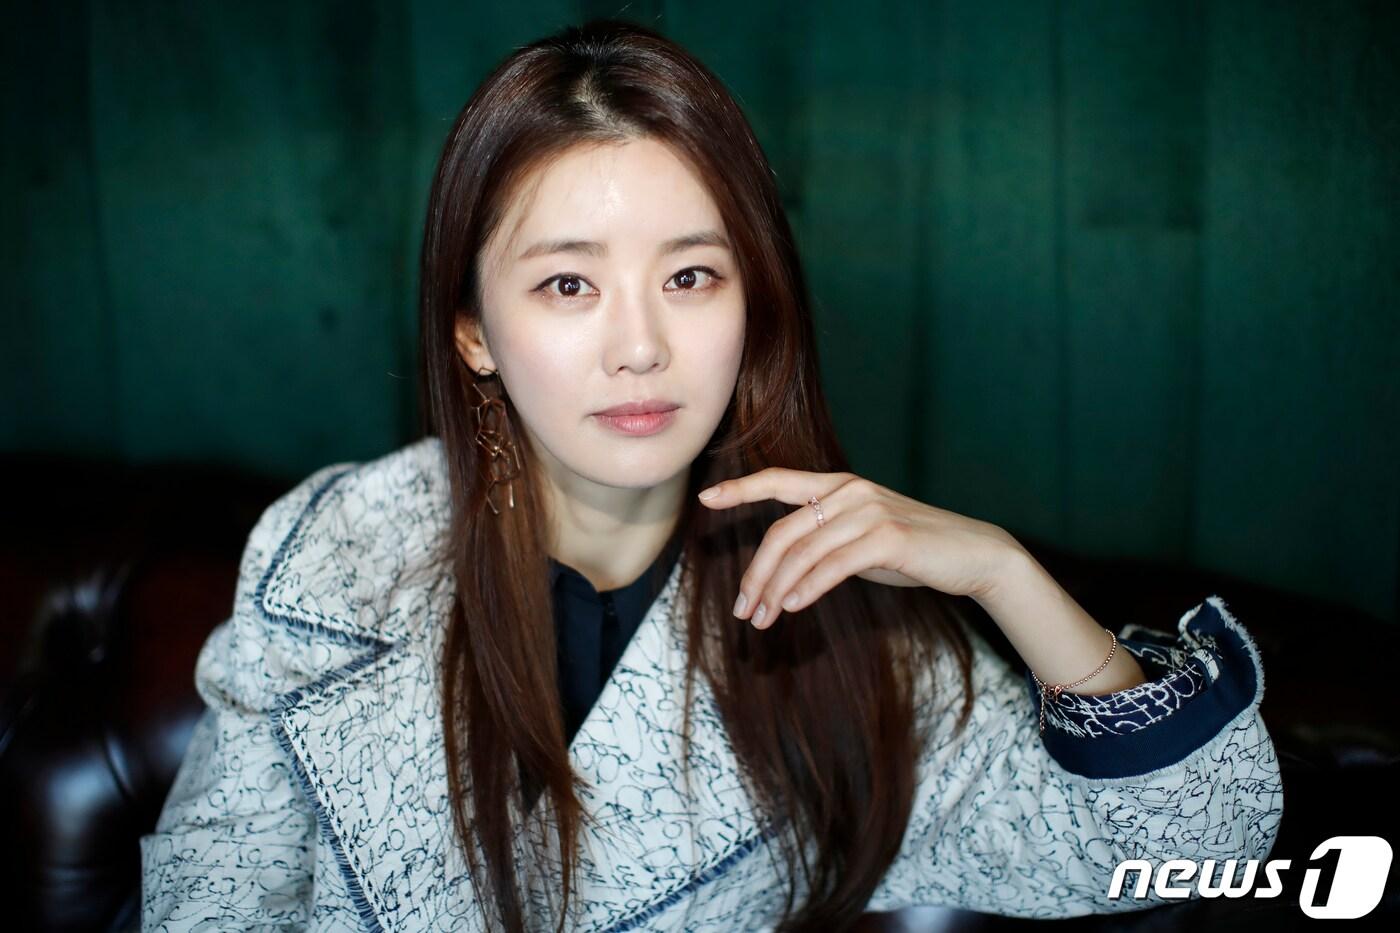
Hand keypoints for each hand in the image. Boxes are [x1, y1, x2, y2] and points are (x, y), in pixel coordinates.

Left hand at [697, 467, 1024, 628]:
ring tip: (762, 620)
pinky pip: (833, 566)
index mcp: (840, 486)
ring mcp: (869, 511)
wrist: (973, 554)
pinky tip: (793, 607)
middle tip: (743, 610)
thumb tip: (788, 570)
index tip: (706, 498)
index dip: (741, 489)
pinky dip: (807, 588)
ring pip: (803, 553)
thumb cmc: (915, 550)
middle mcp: (850, 491)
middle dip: (756, 574)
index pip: (779, 480)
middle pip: (783, 532)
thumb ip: (827, 542)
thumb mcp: (864, 539)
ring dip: (776, 591)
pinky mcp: (887, 538)